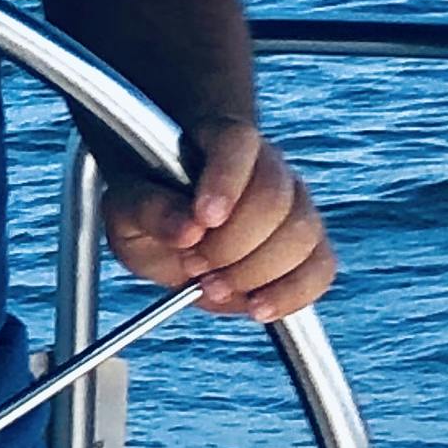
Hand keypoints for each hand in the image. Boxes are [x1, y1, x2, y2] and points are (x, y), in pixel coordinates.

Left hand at [104, 120, 336, 322]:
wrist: (173, 232)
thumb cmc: (150, 211)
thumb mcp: (126, 209)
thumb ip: (148, 210)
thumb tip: (186, 230)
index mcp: (220, 140)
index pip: (237, 143)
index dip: (227, 180)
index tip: (204, 219)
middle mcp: (268, 164)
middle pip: (274, 196)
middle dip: (231, 243)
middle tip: (194, 265)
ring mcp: (296, 203)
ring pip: (302, 232)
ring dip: (255, 271)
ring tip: (210, 286)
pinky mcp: (310, 245)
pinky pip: (321, 268)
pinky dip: (292, 293)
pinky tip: (256, 307)